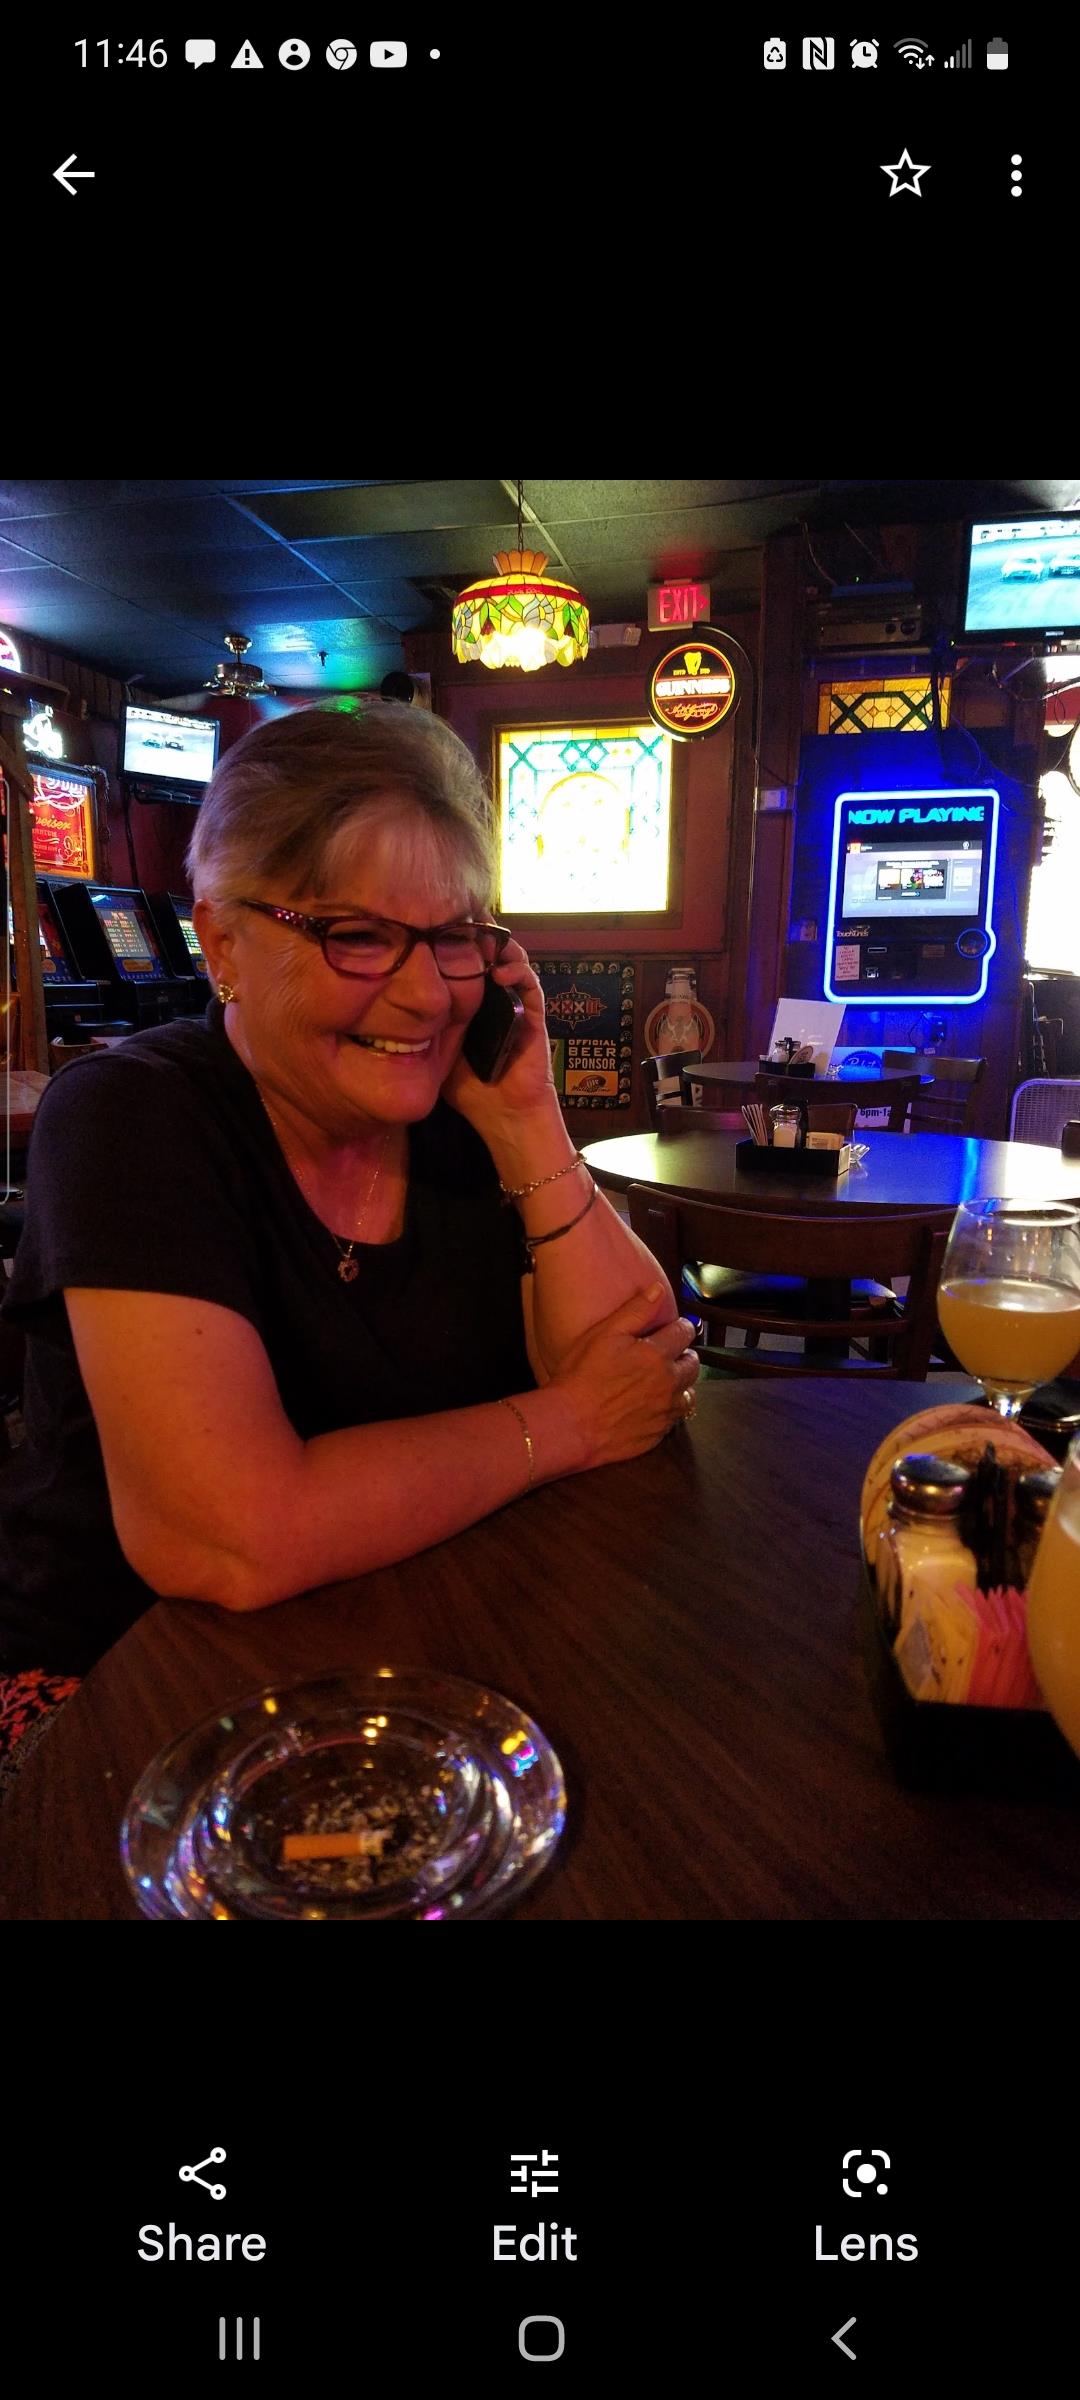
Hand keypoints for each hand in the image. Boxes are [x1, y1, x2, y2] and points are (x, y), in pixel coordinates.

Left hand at [442, 935, 555, 1128]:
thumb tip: (390, 1005)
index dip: (453, 940)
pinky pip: (530, 984)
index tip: (434, 924)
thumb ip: (423, 1028)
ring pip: (511, 959)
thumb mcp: (436, 1051)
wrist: (503, 1114)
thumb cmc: (469, 1087)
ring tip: (479, 938)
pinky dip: (518, 971)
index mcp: (471, 1002)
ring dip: (498, 945)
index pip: (464, 960)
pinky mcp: (534, 1013)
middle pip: (488, 952)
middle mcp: (494, 997)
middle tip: (457, 920)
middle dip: (475, 933)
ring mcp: (515, 1003)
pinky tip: (500, 971)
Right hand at [549, 1286, 700, 1468]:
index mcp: (656, 1355)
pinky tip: (651, 1406)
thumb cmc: (581, 1376)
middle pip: (693, 1365)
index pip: (684, 1332)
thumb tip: (659, 1290)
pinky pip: (674, 1419)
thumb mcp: (603, 1334)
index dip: (680, 1327)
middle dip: (684, 1356)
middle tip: (668, 1355)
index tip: (672, 1329)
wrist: (570, 1425)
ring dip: (680, 1385)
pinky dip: (668, 1409)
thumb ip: (635, 1311)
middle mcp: (668, 1383)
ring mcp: (665, 1411)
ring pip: (688, 1394)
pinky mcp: (658, 1433)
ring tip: (663, 1383)